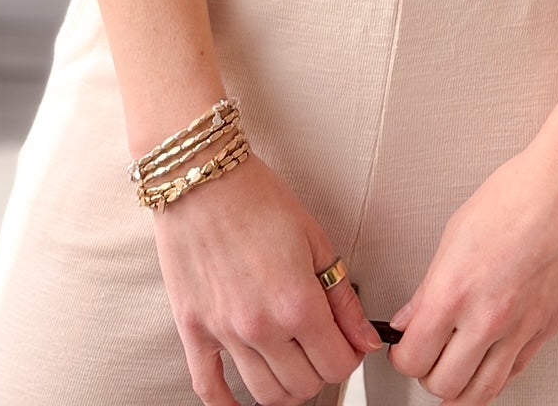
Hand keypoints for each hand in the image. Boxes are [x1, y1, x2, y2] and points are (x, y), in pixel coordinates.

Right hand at [151, 151, 382, 405]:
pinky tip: (239, 400)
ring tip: (290, 362)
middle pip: (304, 386)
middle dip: (320, 370)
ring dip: (285, 387)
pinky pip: (209, 388)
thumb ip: (342, 297)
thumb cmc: (256, 196)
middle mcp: (261, 326)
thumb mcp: (314, 238)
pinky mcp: (193, 330)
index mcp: (297, 302)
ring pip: (265, 395)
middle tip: (320, 346)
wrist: (200, 174)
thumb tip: (365, 338)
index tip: (347, 344)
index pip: (337, 366)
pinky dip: (227, 405)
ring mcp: (224, 332)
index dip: (349, 357)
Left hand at [385, 138, 557, 401]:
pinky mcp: (548, 329)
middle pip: (444, 386)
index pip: (414, 356)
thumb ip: (430, 285)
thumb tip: (411, 317)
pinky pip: (515, 372)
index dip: (402, 356)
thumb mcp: (456, 232)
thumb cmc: (518, 195)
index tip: (402, 348)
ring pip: (482, 392)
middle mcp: (488, 317)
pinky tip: (488, 359)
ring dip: (462, 387)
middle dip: (428, 375)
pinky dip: (496, 374)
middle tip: (426, 358)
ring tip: (454, 368)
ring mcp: (521, 328)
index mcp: (455, 289)